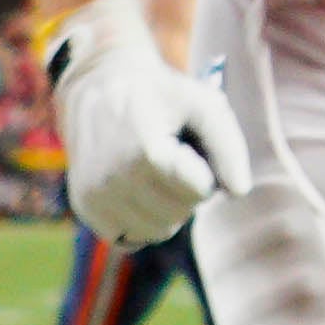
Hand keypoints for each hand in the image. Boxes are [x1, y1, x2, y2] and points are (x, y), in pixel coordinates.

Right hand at [44, 0, 236, 248]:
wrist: (99, 85)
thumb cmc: (160, 95)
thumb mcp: (202, 103)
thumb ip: (228, 146)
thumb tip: (238, 192)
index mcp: (146, 154)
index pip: (201, 191)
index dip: (204, 168)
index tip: (186, 144)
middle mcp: (114, 180)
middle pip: (181, 213)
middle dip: (186, 189)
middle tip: (170, 155)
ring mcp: (95, 198)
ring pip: (159, 231)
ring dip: (166, 207)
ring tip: (152, 169)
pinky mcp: (86, 209)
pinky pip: (131, 238)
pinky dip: (142, 220)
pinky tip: (137, 188)